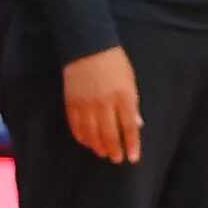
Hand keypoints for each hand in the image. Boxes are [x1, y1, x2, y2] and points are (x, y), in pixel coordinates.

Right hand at [62, 47, 142, 163]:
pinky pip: (75, 125)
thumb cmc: (115, 63)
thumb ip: (133, 104)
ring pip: (91, 133)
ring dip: (97, 146)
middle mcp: (104, 103)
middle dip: (114, 150)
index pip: (129, 127)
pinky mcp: (71, 102)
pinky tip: (86, 142)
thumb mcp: (131, 81)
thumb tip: (137, 124)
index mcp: (123, 97)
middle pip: (109, 134)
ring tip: (103, 153)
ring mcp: (85, 104)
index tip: (133, 158)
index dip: (131, 144)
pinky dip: (81, 136)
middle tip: (117, 159)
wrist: (87, 47)